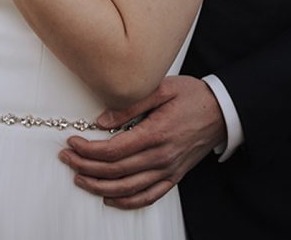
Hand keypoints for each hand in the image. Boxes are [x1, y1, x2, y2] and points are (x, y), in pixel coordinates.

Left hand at [58, 76, 225, 208]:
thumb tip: (102, 120)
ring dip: (99, 187)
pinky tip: (110, 197)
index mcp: (156, 133)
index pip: (113, 150)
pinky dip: (126, 201)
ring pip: (127, 188)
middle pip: (115, 171)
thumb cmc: (193, 96)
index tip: (72, 142)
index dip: (88, 150)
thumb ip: (131, 105)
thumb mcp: (162, 88)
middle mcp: (161, 157)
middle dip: (86, 167)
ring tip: (79, 179)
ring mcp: (168, 170)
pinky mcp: (174, 177)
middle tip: (67, 159)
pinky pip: (147, 196)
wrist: (222, 111)